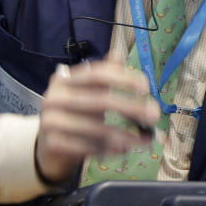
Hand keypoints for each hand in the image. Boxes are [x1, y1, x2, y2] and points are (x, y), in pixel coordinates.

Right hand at [34, 54, 159, 183]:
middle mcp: (55, 97)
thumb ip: (104, 75)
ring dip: (125, 135)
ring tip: (145, 140)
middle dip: (131, 108)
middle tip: (154, 116)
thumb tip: (118, 55)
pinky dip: (108, 149)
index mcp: (66, 79)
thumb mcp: (90, 92)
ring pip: (95, 128)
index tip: (146, 88)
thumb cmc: (77, 113)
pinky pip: (87, 147)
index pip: (98, 74)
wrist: (51, 144)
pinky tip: (123, 150)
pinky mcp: (53, 144)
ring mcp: (50, 121)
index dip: (123, 78)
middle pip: (100, 100)